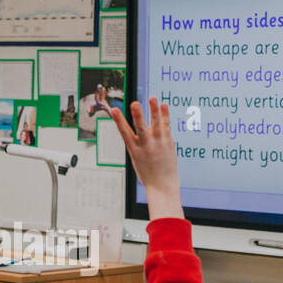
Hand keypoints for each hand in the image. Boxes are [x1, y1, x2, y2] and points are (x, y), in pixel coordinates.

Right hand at [107, 98, 180, 212]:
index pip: (124, 133)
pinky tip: (163, 104)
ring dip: (154, 110)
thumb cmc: (148, 172)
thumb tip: (142, 124)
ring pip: (157, 124)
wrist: (163, 185)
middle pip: (141, 128)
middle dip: (138, 115)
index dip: (118, 120)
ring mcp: (159, 143)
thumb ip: (138, 141)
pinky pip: (166, 126)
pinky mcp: (168, 142)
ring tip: (152, 98)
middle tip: (134, 103)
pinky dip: (165, 115)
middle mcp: (147, 146)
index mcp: (134, 151)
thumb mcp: (136, 158)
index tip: (113, 109)